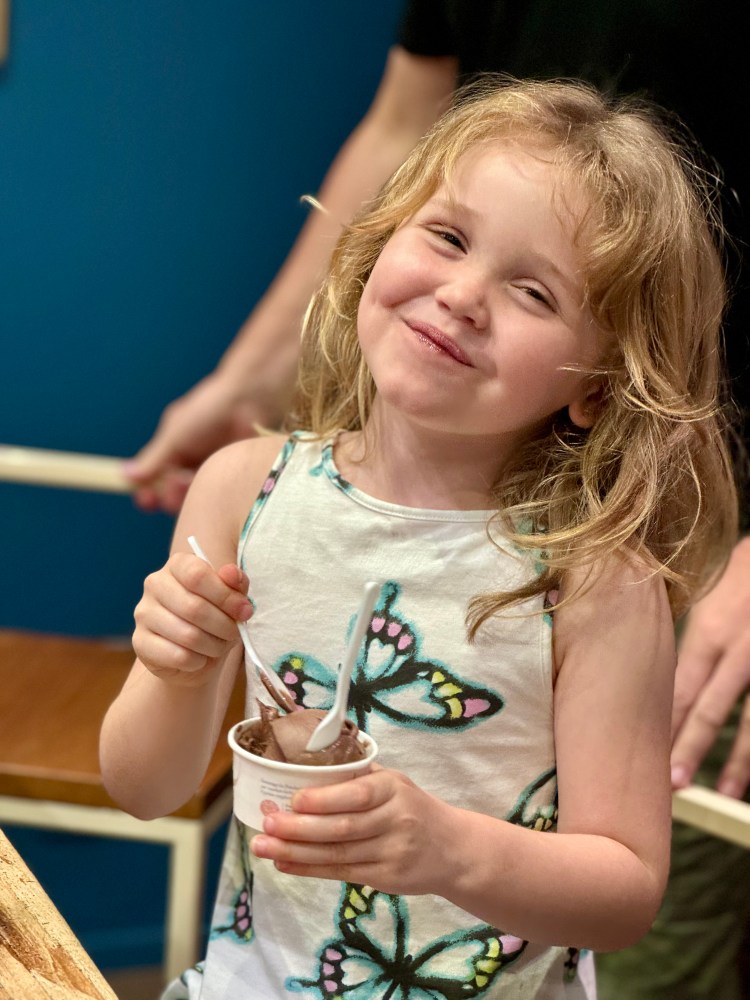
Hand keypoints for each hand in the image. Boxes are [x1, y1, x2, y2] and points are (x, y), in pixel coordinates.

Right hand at [124, 373, 280, 513]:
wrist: (250, 398)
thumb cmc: (209, 409)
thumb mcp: (175, 433)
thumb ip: (153, 458)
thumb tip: (125, 475)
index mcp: (174, 453)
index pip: (154, 481)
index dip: (147, 494)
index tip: (145, 500)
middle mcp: (192, 465)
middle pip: (173, 496)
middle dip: (168, 496)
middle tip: (174, 484)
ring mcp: (214, 473)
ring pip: (195, 498)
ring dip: (188, 494)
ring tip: (190, 478)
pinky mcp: (234, 478)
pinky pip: (219, 496)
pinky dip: (211, 493)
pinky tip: (212, 479)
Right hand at [133, 553, 252, 686]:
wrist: (192, 655)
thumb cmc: (214, 619)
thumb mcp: (231, 599)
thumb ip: (235, 584)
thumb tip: (230, 573)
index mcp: (177, 565)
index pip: (197, 574)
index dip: (225, 596)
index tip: (244, 611)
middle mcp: (155, 584)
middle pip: (194, 607)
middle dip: (224, 626)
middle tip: (233, 633)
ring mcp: (144, 613)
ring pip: (188, 635)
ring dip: (213, 645)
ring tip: (218, 646)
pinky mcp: (140, 643)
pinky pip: (179, 656)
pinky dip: (198, 661)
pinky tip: (199, 657)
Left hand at [250, 765, 460, 894]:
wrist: (453, 849)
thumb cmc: (413, 807)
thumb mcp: (395, 782)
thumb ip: (358, 777)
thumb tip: (305, 767)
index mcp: (393, 789)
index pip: (357, 795)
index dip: (324, 800)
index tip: (293, 799)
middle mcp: (395, 820)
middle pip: (342, 828)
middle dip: (299, 828)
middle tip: (266, 823)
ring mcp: (391, 853)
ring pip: (337, 854)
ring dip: (296, 851)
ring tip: (263, 846)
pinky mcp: (385, 878)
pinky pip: (342, 873)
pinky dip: (309, 869)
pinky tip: (285, 862)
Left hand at [671, 537, 749, 797]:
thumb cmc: (746, 570)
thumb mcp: (712, 593)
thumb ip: (692, 633)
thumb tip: (646, 658)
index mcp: (711, 630)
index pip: (680, 685)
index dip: (663, 721)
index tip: (642, 752)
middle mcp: (740, 649)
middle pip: (710, 707)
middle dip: (689, 747)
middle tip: (670, 786)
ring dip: (739, 760)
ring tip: (724, 793)